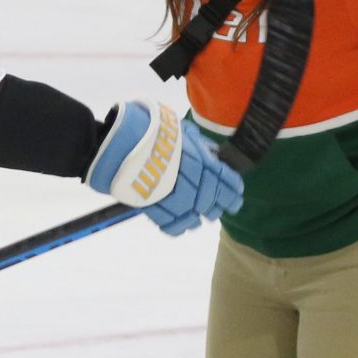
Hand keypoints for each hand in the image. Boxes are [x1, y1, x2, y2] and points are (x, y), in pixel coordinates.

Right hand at [86, 101, 245, 235]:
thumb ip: (201, 146)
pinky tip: (180, 223)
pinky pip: (173, 226)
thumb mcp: (184, 132)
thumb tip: (213, 154)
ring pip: (195, 218)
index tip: (234, 195)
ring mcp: (176, 201)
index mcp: (205, 164)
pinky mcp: (157, 212)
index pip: (230, 184)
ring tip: (195, 215)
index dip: (233, 191)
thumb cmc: (153, 131)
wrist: (122, 143)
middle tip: (215, 206)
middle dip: (217, 205)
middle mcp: (196, 185)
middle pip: (214, 203)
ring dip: (197, 217)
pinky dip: (178, 227)